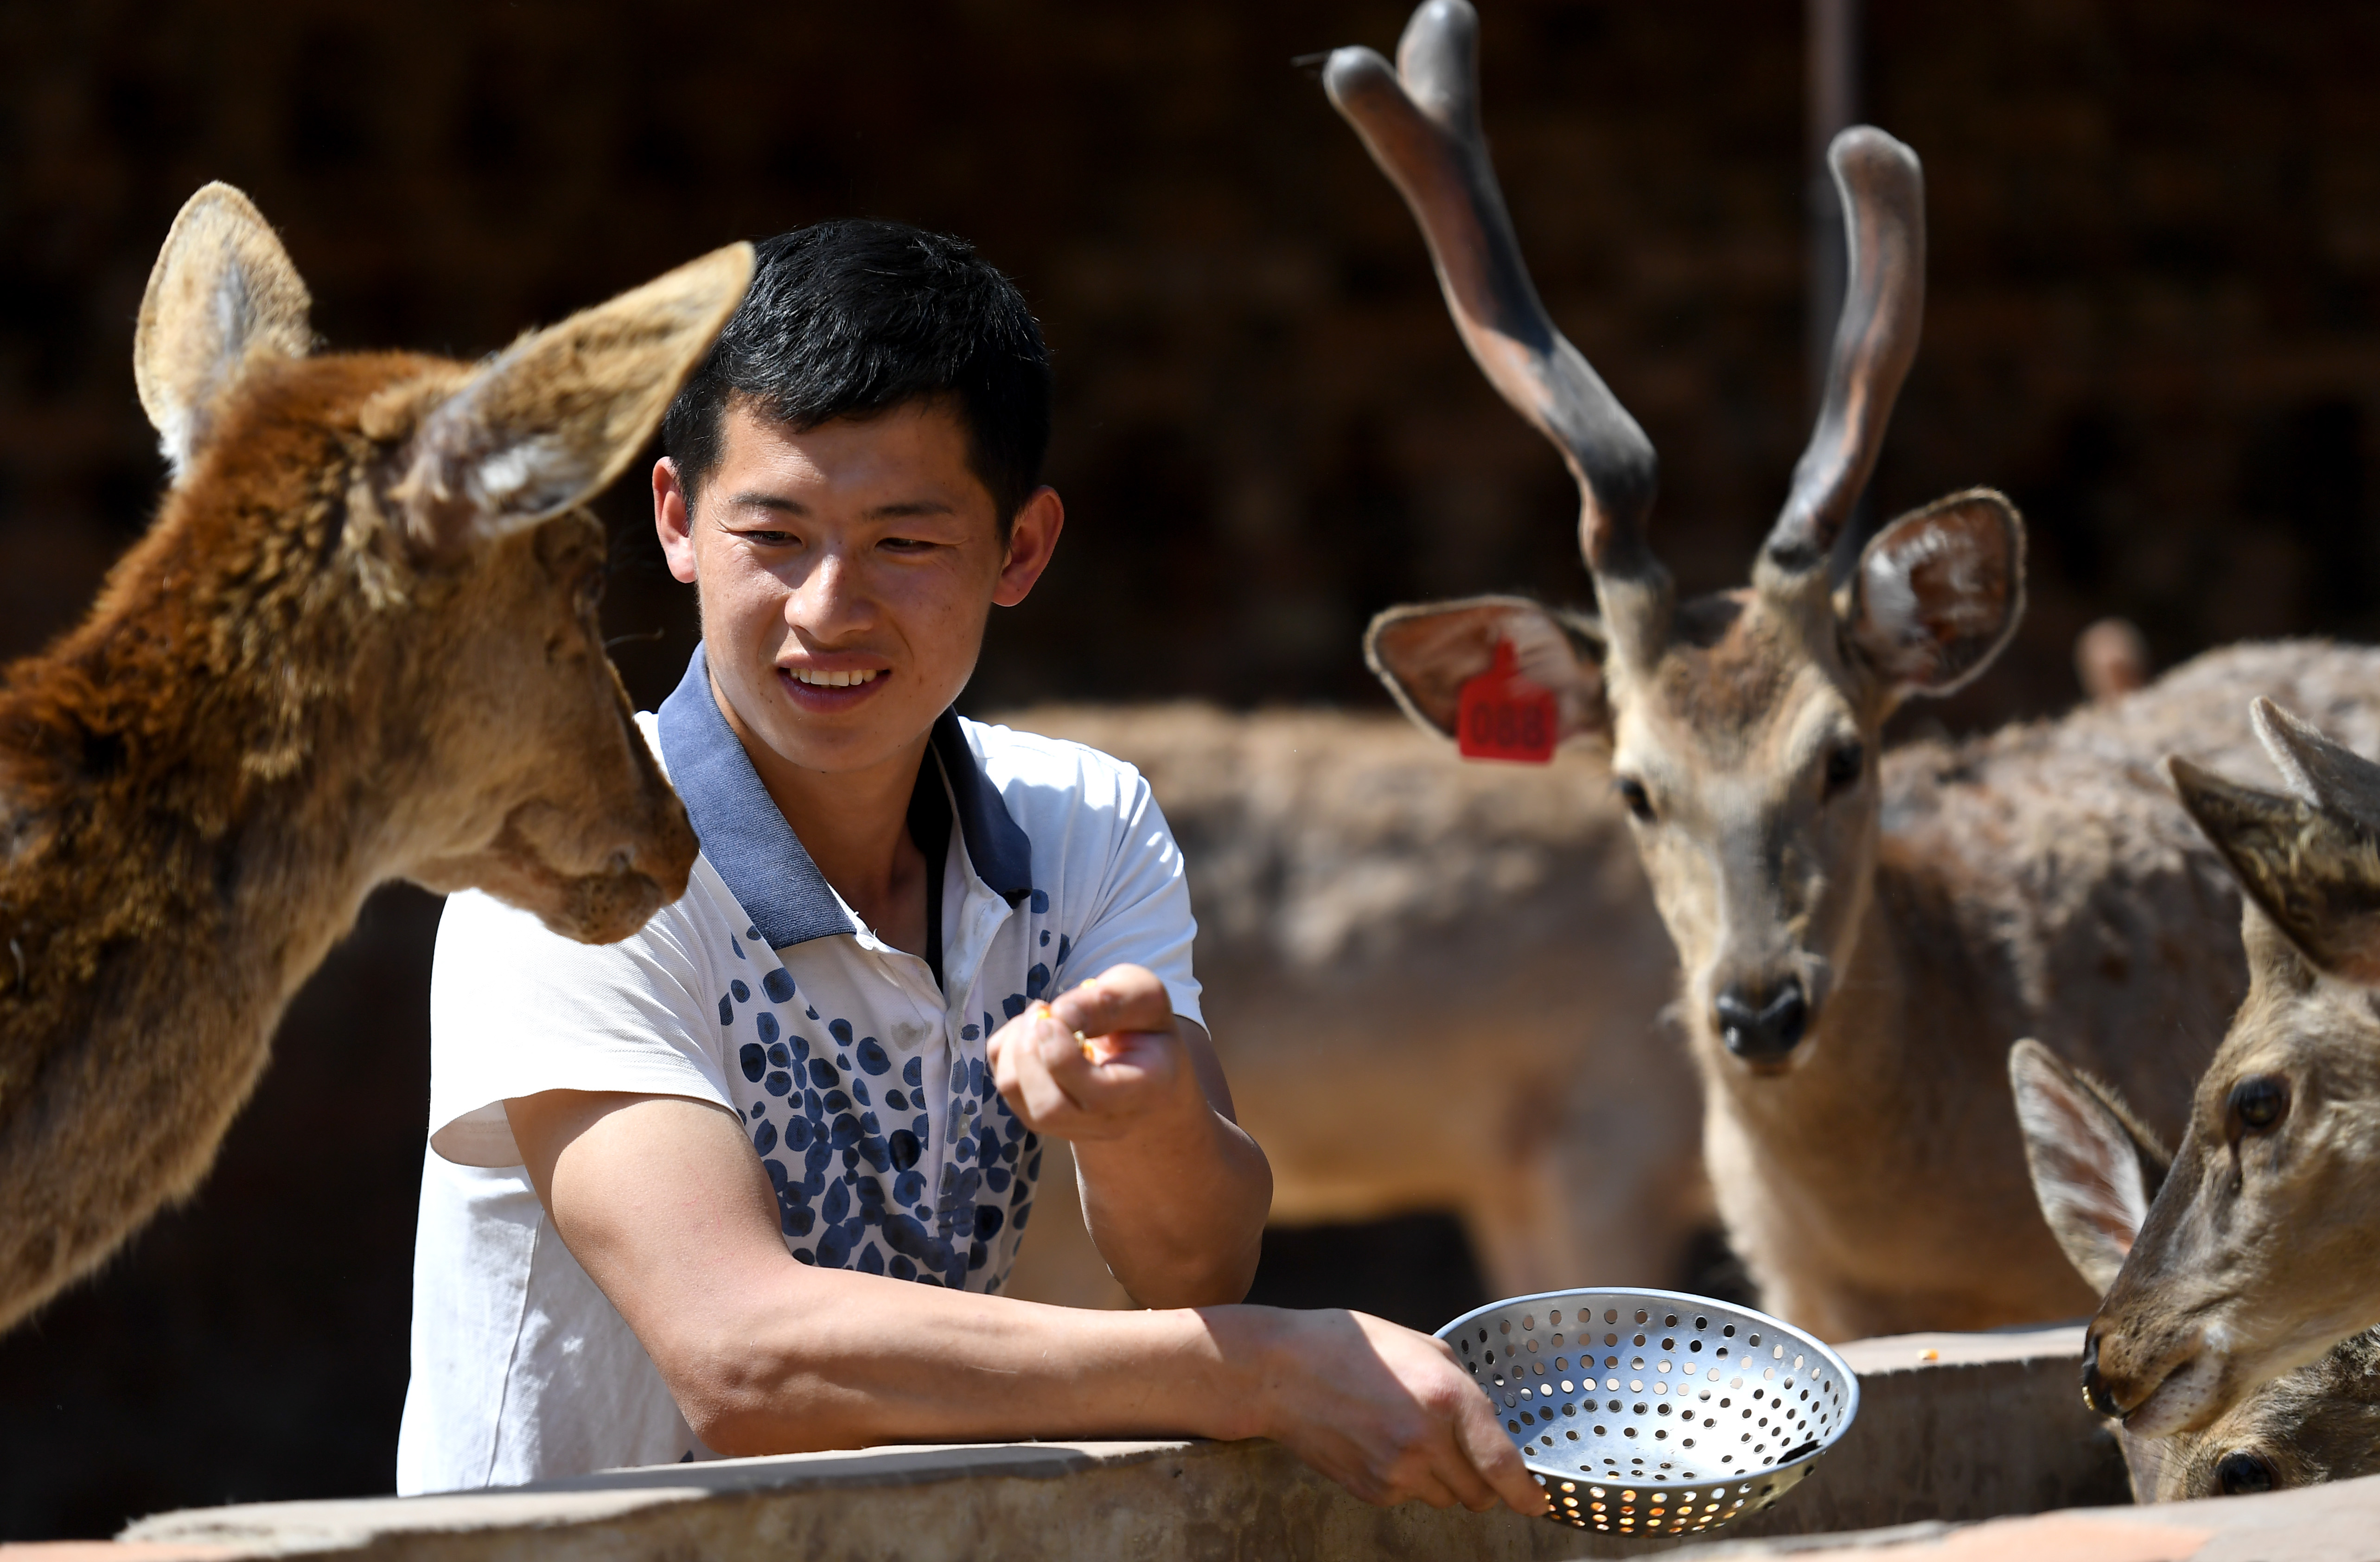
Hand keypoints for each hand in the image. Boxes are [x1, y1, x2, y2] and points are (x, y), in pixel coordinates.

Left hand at [986, 964, 1201, 1144]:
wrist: (1140, 1064)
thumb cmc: (1142, 1026)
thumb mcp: (1143, 998)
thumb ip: (1110, 1001)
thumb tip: (1059, 1015)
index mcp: (1142, 1094)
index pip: (1094, 1097)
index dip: (1061, 1054)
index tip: (1056, 1014)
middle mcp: (1106, 1123)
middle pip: (1048, 1109)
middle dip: (1030, 1051)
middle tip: (1044, 1011)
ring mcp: (1068, 1126)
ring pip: (1016, 1094)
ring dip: (1017, 1044)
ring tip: (1041, 1016)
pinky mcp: (1037, 1114)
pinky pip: (1004, 1082)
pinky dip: (1008, 1047)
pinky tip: (1034, 1032)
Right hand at [1234, 1308, 1545, 1513]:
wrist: (1281, 1372)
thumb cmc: (1353, 1348)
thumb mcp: (1424, 1347)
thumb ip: (1463, 1388)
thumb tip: (1489, 1426)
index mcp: (1448, 1398)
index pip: (1503, 1465)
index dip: (1526, 1493)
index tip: (1538, 1505)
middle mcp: (1426, 1441)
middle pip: (1479, 1495)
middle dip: (1483, 1482)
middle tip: (1464, 1454)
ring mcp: (1396, 1471)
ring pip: (1445, 1499)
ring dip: (1443, 1479)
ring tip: (1409, 1436)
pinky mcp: (1371, 1490)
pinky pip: (1409, 1498)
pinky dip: (1407, 1479)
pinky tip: (1381, 1443)